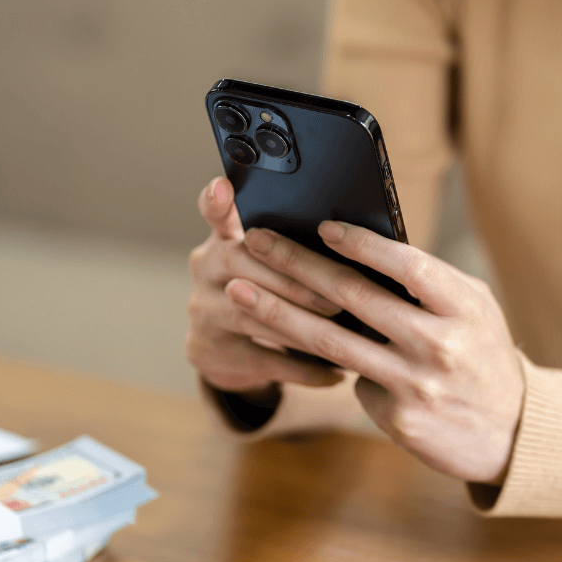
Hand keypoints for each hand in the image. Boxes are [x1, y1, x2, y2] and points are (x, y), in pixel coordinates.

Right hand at [185, 177, 345, 393]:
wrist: (229, 351)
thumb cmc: (270, 292)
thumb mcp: (271, 265)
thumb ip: (295, 248)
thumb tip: (358, 240)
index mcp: (224, 239)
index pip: (215, 212)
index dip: (218, 201)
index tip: (224, 186)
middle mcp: (205, 269)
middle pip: (243, 265)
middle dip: (295, 280)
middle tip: (339, 296)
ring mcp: (203, 311)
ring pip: (251, 313)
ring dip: (301, 324)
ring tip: (343, 333)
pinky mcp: (209, 351)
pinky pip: (262, 359)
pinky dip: (303, 369)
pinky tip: (336, 375)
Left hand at [229, 221, 524, 483]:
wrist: (511, 432)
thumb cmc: (485, 354)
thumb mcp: (474, 309)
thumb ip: (429, 283)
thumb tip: (363, 251)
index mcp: (463, 307)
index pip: (405, 265)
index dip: (361, 244)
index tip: (321, 227)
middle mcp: (439, 345)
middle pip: (353, 298)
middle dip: (296, 265)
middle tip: (255, 243)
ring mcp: (416, 385)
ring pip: (331, 343)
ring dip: (278, 313)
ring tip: (240, 292)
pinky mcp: (398, 420)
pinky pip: (352, 381)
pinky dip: (327, 362)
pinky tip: (297, 346)